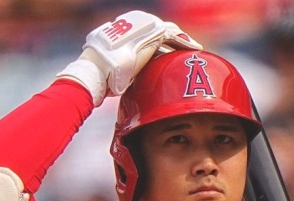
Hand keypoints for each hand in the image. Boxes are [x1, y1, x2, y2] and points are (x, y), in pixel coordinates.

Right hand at [56, 10, 200, 104]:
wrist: (97, 70)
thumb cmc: (100, 76)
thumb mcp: (112, 68)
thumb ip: (121, 68)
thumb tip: (119, 84)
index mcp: (122, 29)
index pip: (144, 33)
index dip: (156, 42)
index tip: (166, 52)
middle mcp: (133, 23)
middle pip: (159, 30)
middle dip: (172, 39)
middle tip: (183, 48)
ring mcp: (144, 26)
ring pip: (169, 31)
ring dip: (181, 40)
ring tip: (193, 48)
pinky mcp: (153, 34)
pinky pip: (174, 36)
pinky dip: (186, 42)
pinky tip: (196, 48)